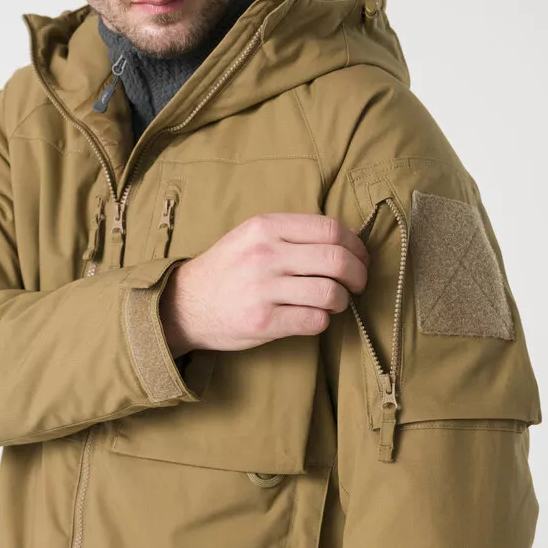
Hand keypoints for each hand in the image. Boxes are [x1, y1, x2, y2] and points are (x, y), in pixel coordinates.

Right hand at [159, 212, 369, 356]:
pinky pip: (315, 320)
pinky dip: (324, 320)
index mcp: (266, 227)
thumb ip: (293, 233)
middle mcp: (265, 254)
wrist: (187, 303)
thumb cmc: (227, 268)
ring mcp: (264, 288)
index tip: (359, 257)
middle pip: (337, 259)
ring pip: (331, 293)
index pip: (330, 229)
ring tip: (335, 302)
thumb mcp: (252, 236)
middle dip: (359, 274)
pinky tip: (315, 316)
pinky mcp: (264, 321)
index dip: (356, 245)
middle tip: (358, 283)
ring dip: (342, 301)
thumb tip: (348, 238)